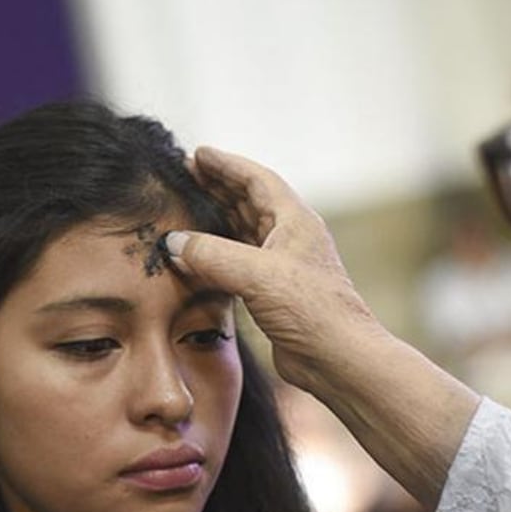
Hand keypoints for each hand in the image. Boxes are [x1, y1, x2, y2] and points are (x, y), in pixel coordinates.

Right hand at [165, 147, 384, 391]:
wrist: (336, 357)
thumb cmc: (310, 311)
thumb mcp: (255, 274)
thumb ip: (211, 254)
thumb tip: (174, 242)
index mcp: (295, 220)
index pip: (256, 180)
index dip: (226, 164)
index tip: (198, 154)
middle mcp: (291, 238)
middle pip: (249, 201)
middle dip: (218, 187)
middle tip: (186, 176)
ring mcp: (284, 265)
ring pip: (245, 231)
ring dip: (218, 219)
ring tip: (188, 209)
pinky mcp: (275, 293)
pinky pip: (241, 262)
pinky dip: (219, 254)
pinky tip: (199, 257)